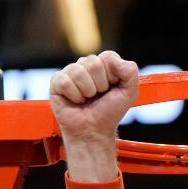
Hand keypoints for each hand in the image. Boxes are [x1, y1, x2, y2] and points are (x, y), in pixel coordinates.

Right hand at [50, 51, 139, 180]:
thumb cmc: (109, 113)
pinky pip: (65, 82)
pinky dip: (74, 96)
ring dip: (87, 92)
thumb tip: (112, 59)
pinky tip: (76, 101)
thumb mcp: (129, 93)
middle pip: (93, 63)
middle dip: (100, 85)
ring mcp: (70, 72)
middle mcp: (86, 65)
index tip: (111, 89)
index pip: (108, 57)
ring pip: (79, 72)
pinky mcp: (57, 82)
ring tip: (87, 100)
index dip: (112, 76)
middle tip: (98, 96)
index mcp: (103, 64)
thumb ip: (130, 71)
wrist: (94, 131)